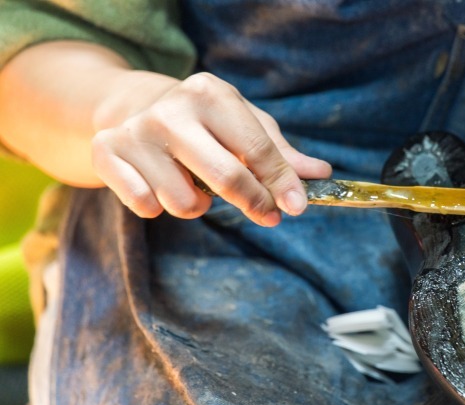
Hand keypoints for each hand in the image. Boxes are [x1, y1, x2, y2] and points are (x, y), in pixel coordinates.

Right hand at [91, 71, 331, 224]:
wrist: (134, 106)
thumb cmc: (204, 121)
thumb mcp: (244, 125)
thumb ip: (280, 153)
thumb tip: (320, 173)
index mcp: (210, 93)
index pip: (256, 147)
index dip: (281, 182)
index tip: (297, 207)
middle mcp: (171, 110)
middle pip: (226, 177)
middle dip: (254, 203)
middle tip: (267, 214)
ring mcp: (136, 132)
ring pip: (184, 203)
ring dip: (199, 205)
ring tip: (196, 186)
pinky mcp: (107, 153)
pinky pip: (147, 207)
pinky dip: (160, 206)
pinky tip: (162, 185)